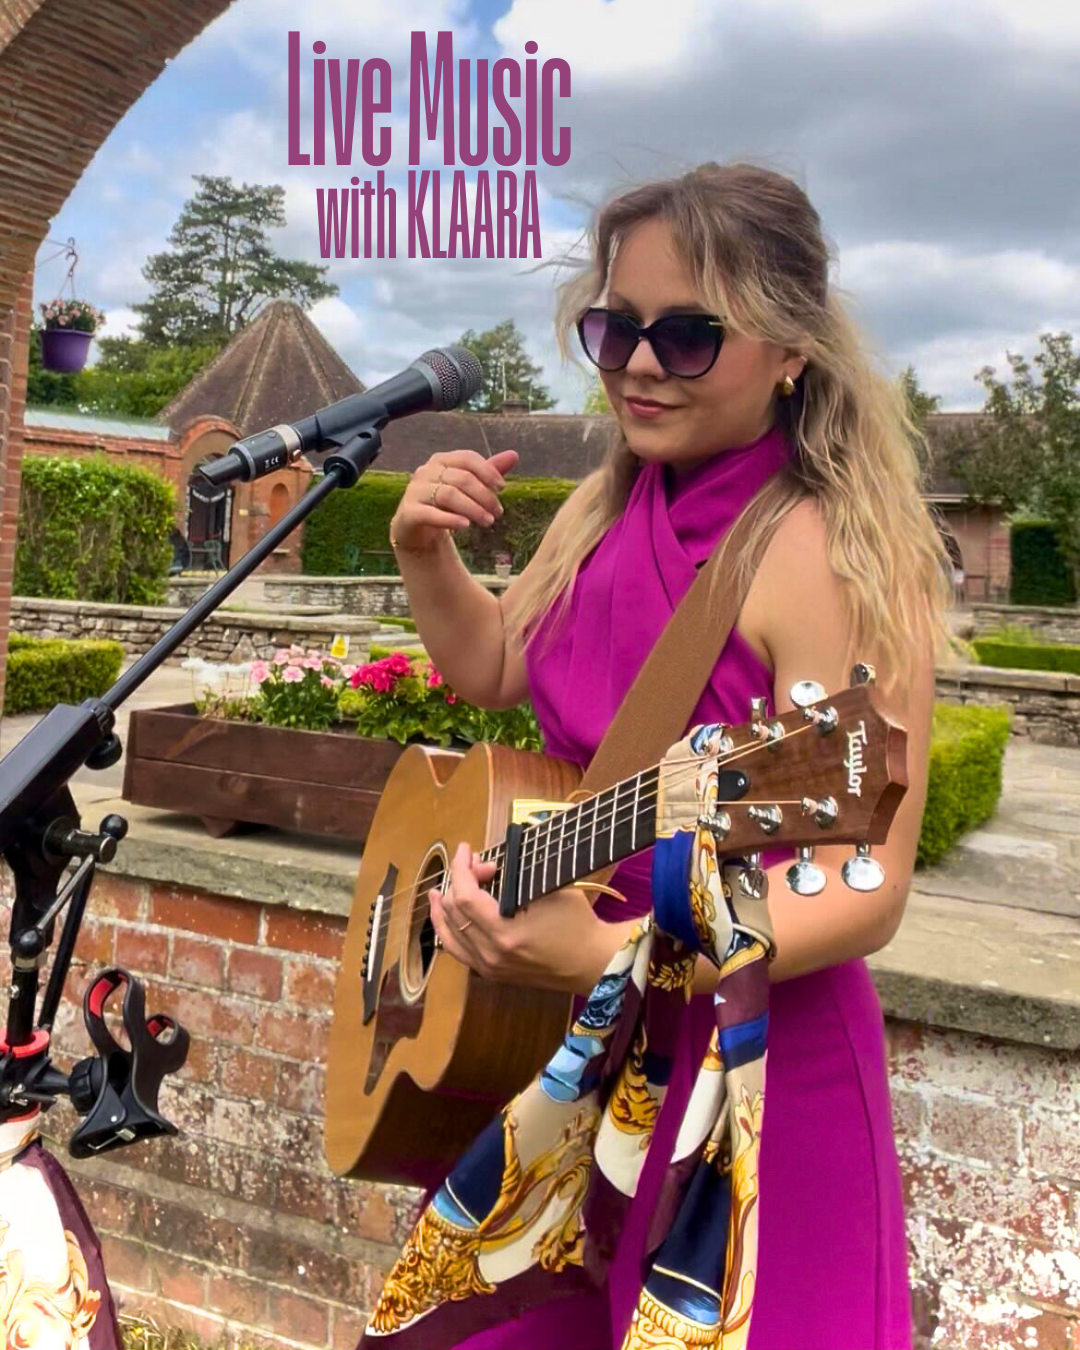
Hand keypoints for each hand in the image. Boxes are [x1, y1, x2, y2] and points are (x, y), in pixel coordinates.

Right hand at [390, 449, 517, 554]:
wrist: (417, 529)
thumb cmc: (445, 505)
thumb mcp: (468, 488)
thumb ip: (488, 472)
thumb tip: (514, 455)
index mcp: (441, 460)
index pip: (468, 458)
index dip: (488, 472)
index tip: (502, 488)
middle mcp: (426, 471)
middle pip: (462, 478)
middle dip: (484, 496)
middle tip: (498, 513)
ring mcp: (415, 491)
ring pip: (448, 495)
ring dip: (473, 509)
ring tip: (488, 522)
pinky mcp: (408, 512)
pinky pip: (431, 513)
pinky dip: (450, 519)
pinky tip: (466, 526)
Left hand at [429, 842, 629, 993]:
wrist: (592, 962)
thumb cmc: (576, 923)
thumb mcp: (548, 890)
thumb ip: (514, 877)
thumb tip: (487, 867)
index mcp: (505, 934)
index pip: (465, 897)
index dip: (461, 868)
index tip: (466, 850)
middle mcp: (490, 955)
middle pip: (454, 912)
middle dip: (460, 881)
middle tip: (480, 866)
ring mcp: (488, 967)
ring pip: (448, 934)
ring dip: (444, 907)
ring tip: (440, 889)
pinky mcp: (491, 973)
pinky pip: (458, 949)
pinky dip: (450, 929)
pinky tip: (448, 916)